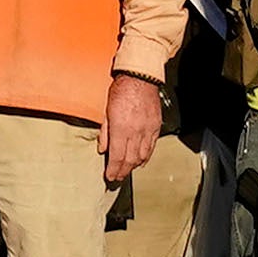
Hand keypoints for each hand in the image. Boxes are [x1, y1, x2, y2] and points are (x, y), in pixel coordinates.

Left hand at [100, 70, 163, 186]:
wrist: (140, 78)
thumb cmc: (121, 91)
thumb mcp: (106, 111)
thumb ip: (105, 132)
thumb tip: (102, 150)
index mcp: (121, 129)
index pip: (117, 156)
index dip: (113, 170)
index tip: (109, 177)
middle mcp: (135, 132)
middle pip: (130, 160)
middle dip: (123, 171)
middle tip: (117, 179)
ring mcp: (147, 130)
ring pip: (142, 156)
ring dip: (134, 166)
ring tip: (127, 172)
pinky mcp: (155, 127)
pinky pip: (151, 147)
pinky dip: (146, 157)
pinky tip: (141, 161)